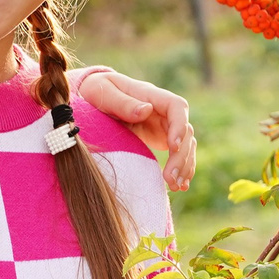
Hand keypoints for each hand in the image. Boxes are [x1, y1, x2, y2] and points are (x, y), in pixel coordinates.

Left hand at [71, 67, 196, 191]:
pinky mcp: (161, 139)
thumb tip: (146, 111)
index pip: (176, 107)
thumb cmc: (96, 92)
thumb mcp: (103, 93)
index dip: (179, 126)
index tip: (172, 147)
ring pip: (186, 145)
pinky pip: (179, 153)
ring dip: (184, 166)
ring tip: (176, 187)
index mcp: (149, 95)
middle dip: (181, 156)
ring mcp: (163, 125)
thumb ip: (122, 103)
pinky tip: (181, 186)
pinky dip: (182, 169)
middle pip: (185, 131)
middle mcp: (162, 110)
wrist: (93, 99)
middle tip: (170, 179)